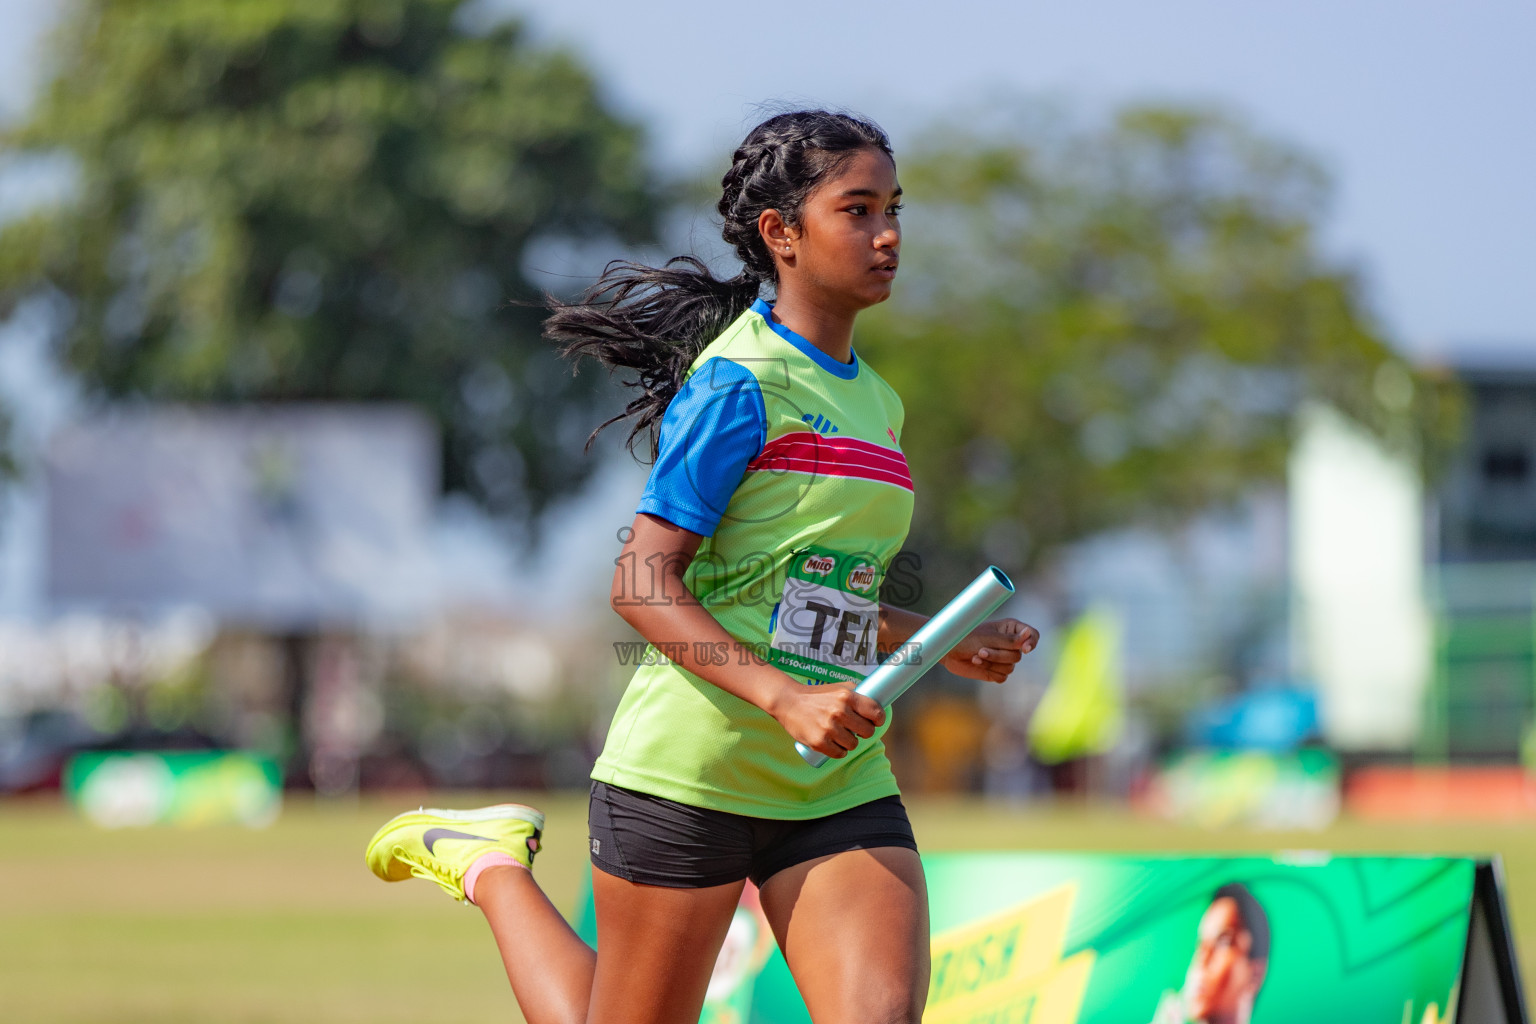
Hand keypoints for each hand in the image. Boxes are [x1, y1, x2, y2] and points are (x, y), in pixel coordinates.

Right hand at [767, 680, 885, 758]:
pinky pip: (840, 754)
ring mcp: (829, 728)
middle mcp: (839, 712)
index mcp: (847, 696)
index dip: (878, 719)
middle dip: (864, 732)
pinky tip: (834, 744)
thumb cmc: (816, 695)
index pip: (876, 712)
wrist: (788, 701)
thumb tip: (878, 700)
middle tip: (856, 730)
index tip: (875, 721)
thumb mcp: (838, 687)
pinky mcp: (819, 742)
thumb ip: (856, 692)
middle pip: (868, 731)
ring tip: (842, 735)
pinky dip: (839, 751)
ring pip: (854, 745)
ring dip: (850, 743)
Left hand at [942, 618, 1038, 682]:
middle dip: (998, 655)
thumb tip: (1028, 634)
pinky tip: (976, 663)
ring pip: (1010, 667)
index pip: (1032, 635)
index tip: (1025, 649)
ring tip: (976, 656)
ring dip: (991, 663)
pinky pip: (1002, 676)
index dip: (1031, 642)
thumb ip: (1010, 640)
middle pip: (1018, 655)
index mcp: (1011, 629)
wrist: (949, 650)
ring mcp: (1003, 658)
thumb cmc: (967, 638)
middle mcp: (1010, 644)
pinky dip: (989, 671)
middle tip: (981, 650)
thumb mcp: (989, 638)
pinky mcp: (996, 670)